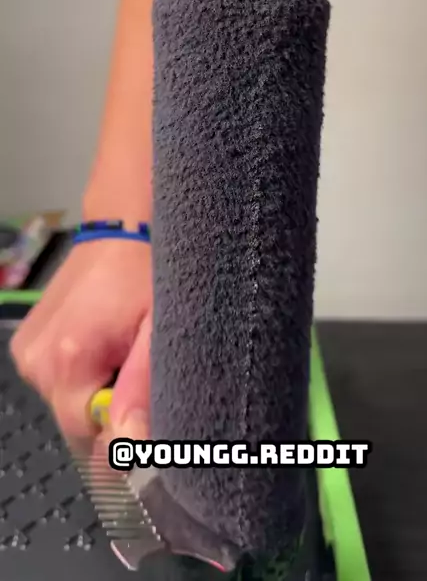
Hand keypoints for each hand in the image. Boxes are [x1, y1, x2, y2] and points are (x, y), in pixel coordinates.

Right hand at [9, 239, 151, 440]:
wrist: (121, 227)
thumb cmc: (147, 273)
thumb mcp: (158, 329)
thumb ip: (142, 387)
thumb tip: (129, 443)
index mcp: (70, 360)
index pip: (89, 439)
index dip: (122, 433)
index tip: (147, 408)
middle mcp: (37, 361)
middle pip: (76, 422)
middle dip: (110, 407)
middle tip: (137, 366)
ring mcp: (27, 352)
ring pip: (66, 401)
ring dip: (94, 388)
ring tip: (122, 347)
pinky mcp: (25, 343)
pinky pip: (55, 379)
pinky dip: (79, 371)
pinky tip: (101, 342)